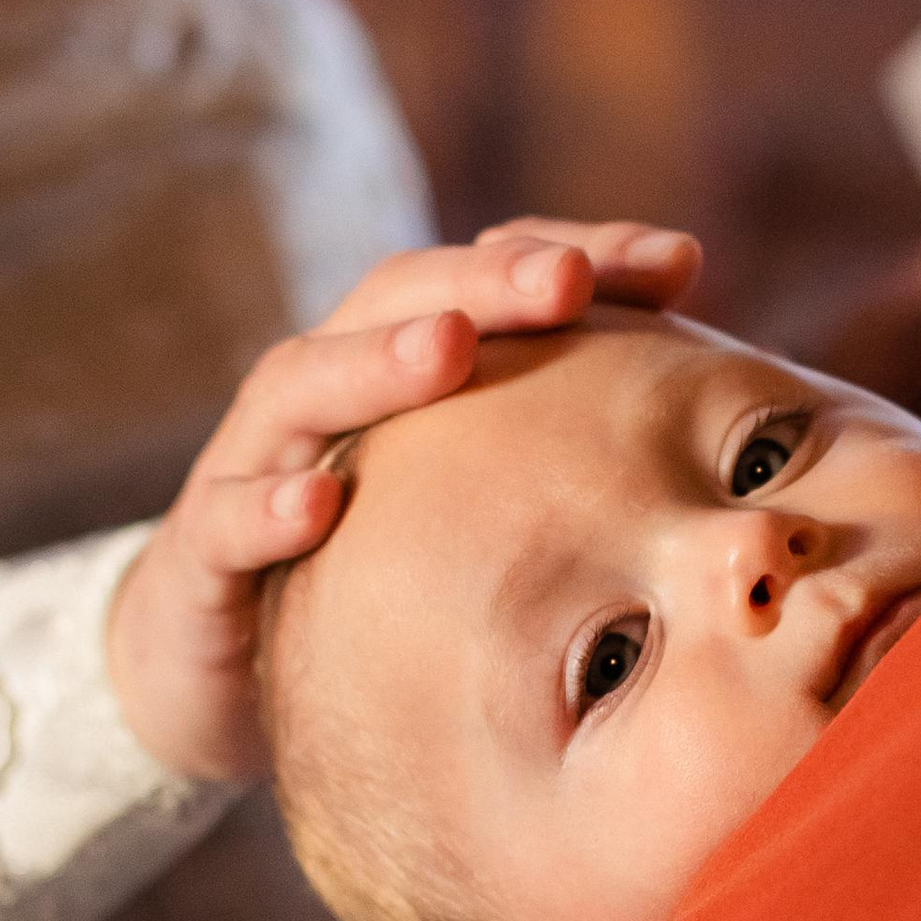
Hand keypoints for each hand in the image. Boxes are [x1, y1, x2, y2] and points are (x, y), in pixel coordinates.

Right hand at [105, 220, 701, 781]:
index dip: (579, 255)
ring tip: (447, 346)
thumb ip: (569, 439)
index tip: (677, 260)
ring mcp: (257, 460)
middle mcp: (329, 388)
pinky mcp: (201, 553)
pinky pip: (228, 518)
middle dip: (487, 281)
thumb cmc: (375, 562)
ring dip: (376, 360)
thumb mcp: (474, 498)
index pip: (491, 276)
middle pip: (401, 301)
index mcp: (404, 362)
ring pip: (304, 383)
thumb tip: (719, 406)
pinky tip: (319, 506)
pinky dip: (269, 504)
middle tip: (567, 279)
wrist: (212, 665)